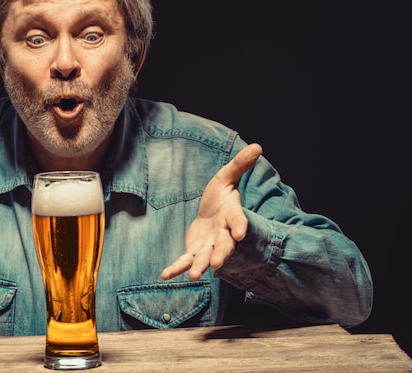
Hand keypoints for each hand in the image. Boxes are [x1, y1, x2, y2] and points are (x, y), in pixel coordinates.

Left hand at [161, 143, 262, 280]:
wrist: (210, 214)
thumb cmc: (220, 196)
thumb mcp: (226, 177)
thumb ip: (240, 165)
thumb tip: (257, 145)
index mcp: (232, 216)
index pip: (238, 221)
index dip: (240, 226)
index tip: (241, 232)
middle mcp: (223, 234)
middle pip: (224, 246)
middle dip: (221, 254)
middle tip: (217, 264)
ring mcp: (209, 245)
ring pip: (205, 257)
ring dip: (200, 266)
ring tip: (195, 276)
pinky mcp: (194, 250)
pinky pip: (185, 260)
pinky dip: (176, 268)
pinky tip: (165, 275)